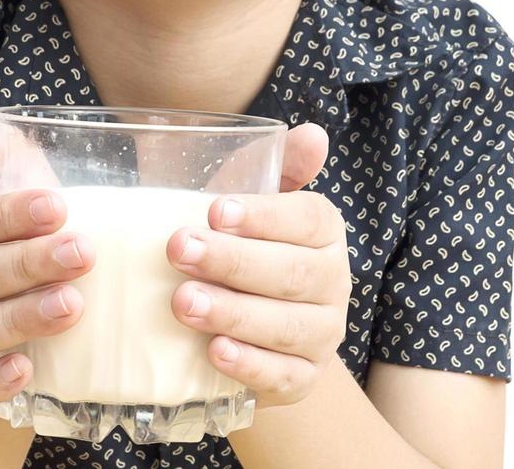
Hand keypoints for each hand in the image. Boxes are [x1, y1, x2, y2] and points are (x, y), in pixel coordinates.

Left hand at [164, 122, 350, 409]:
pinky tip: (214, 351)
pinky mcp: (304, 380)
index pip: (308, 219)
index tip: (214, 211)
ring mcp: (324, 334)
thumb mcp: (255, 205)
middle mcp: (334, 282)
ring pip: (287, 325)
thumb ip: (280, 166)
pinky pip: (283, 376)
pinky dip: (249, 365)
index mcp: (326, 232)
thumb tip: (312, 134)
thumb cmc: (246, 249)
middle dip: (233, 261)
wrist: (255, 327)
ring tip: (183, 302)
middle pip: (293, 272)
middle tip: (179, 250)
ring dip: (233, 312)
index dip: (264, 216)